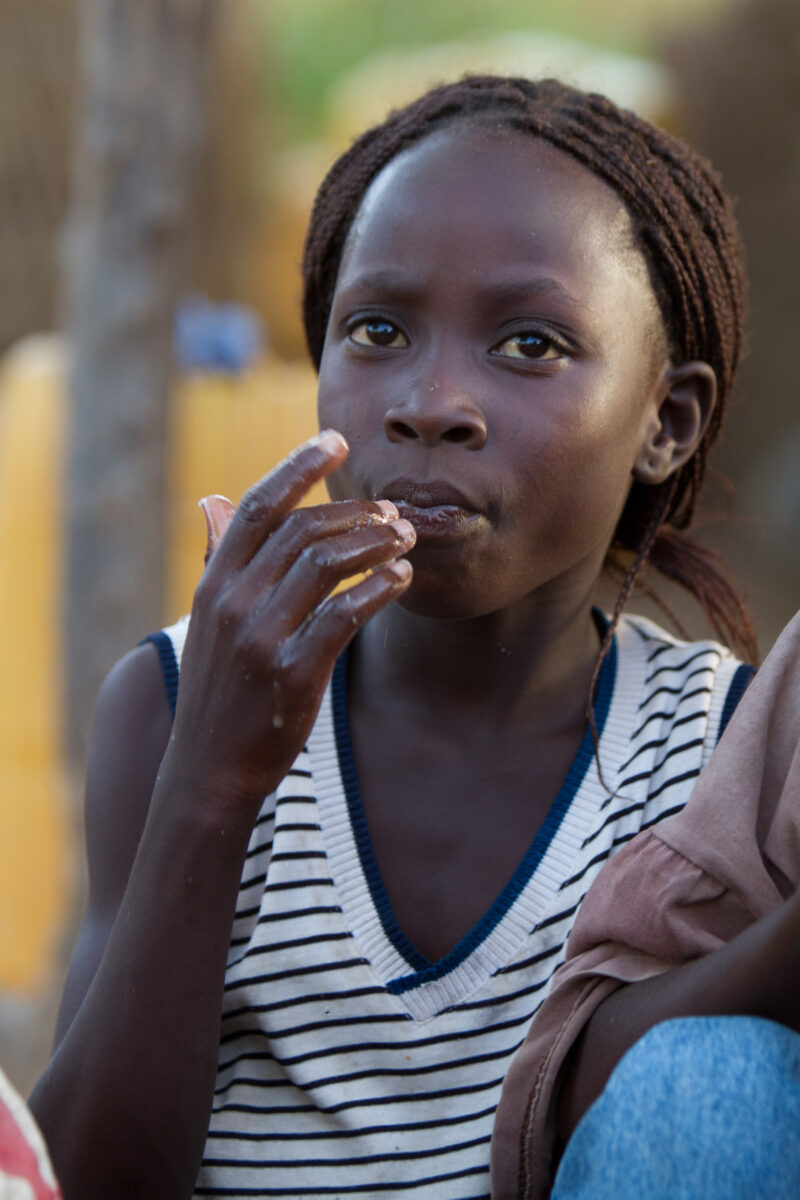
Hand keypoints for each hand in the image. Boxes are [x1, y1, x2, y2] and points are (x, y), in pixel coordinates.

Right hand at [165, 430, 414, 816]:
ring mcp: (261, 637)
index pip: (259, 506)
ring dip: (374, 543)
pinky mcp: (293, 673)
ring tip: (404, 539)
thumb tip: (213, 501)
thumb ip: (218, 561)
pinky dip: (379, 589)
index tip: (336, 441)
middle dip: (355, 512)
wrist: (207, 770)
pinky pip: (345, 614)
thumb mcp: (205, 622)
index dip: (299, 467)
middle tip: (393, 511)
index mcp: (214, 583)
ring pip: (327, 562)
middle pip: (302, 529)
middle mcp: (233, 602)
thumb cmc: (218, 691)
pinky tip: (401, 581)